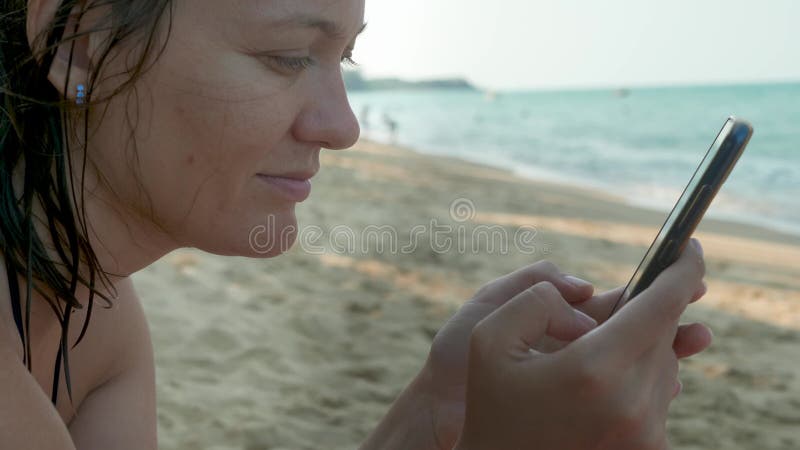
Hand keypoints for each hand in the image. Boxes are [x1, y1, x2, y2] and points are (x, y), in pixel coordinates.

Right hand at [453, 238, 708, 449]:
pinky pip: (659, 396)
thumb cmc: (491, 406)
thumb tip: (587, 310)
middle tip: (620, 306)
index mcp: (594, 368)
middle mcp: (631, 404)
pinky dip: (637, 380)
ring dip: (639, 347)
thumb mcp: (488, 335)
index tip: (690, 247)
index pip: (662, 305)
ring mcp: (645, 434)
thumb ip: (539, 298)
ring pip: (664, 365)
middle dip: (647, 311)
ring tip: (591, 358)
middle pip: (664, 333)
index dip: (682, 270)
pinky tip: (600, 387)